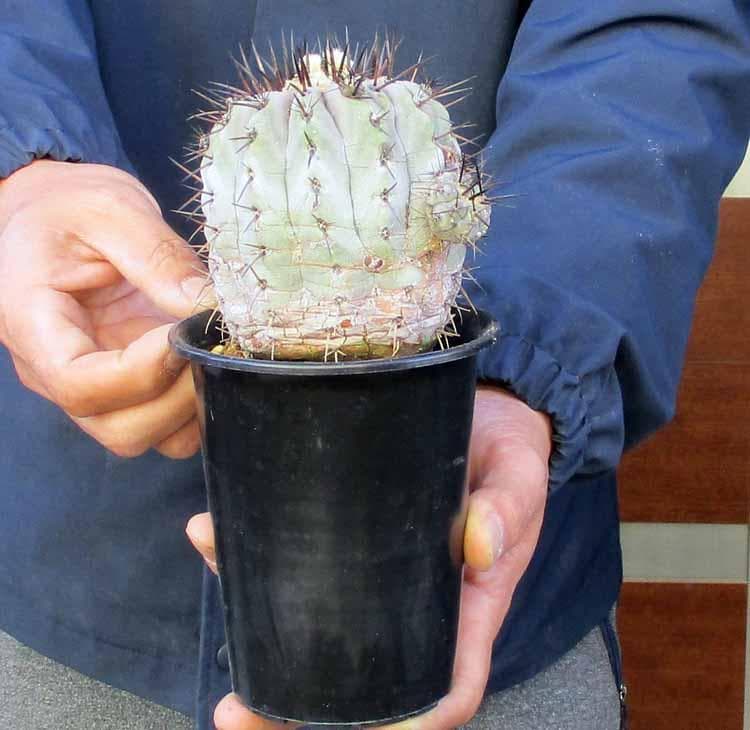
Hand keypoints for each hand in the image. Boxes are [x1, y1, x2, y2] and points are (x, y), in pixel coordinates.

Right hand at [0, 160, 209, 457]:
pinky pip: (159, 425)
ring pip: (141, 435)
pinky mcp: (121, 385)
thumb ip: (159, 256)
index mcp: (33, 324)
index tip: (181, 334)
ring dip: (187, 409)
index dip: (142, 372)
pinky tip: (206, 363)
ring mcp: (91, 383)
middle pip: (116, 428)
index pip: (79, 383)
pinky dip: (192, 409)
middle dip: (175, 398)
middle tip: (207, 346)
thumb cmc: (65, 207)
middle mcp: (55, 370)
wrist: (47, 213)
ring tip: (209, 353)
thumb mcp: (110, 209)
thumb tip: (206, 305)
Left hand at [186, 386, 551, 729]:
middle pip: (362, 677)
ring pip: (317, 621)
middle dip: (299, 706)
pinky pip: (300, 559)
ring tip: (218, 607)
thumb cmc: (507, 455)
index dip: (413, 720)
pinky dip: (252, 555)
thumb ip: (508, 506)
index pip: (446, 683)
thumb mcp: (518, 476)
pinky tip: (215, 532)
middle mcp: (415, 603)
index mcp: (467, 606)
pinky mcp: (347, 533)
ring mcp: (376, 572)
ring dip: (258, 626)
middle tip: (239, 713)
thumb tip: (481, 544)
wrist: (482, 417)